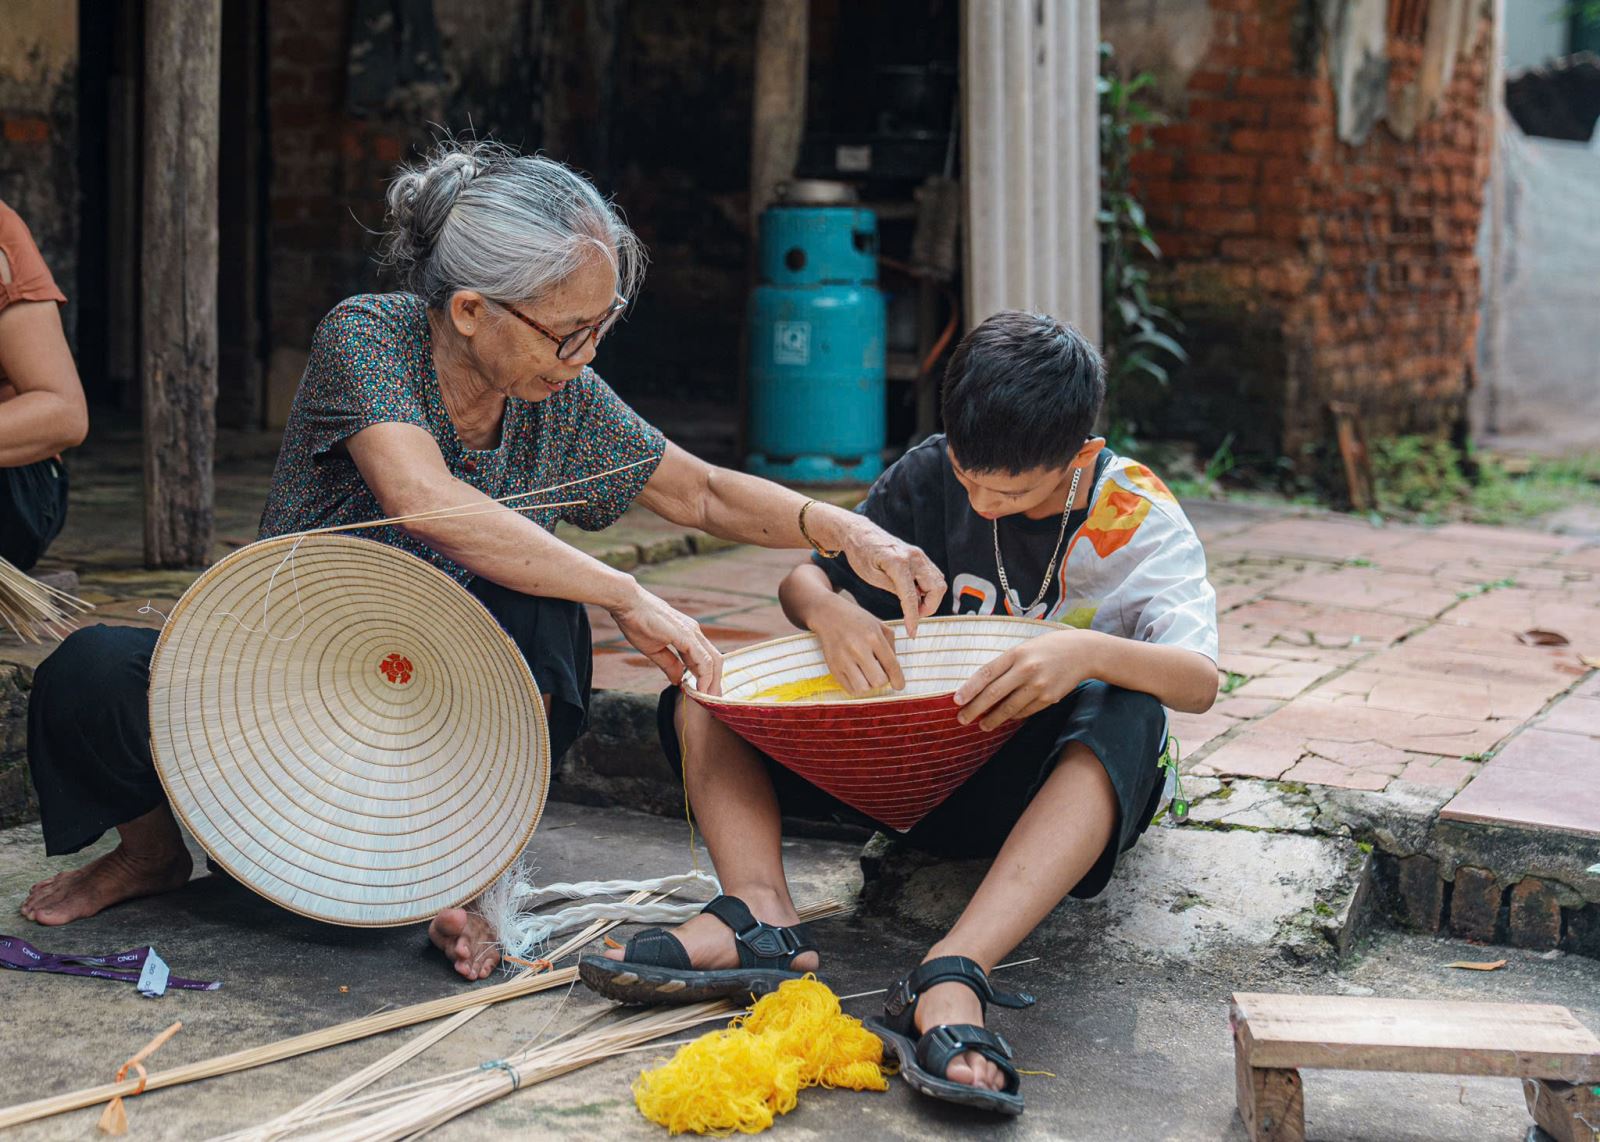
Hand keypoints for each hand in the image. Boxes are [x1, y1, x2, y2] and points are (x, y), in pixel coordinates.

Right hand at [611, 586, 723, 695]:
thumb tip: (679, 680)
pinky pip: (703, 659)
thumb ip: (669, 665)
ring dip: (713, 681)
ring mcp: (692, 633)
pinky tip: (702, 688)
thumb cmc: (638, 622)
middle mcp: (695, 632)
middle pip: (715, 661)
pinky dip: (705, 676)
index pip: (705, 659)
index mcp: (688, 635)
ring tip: (709, 698)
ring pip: (713, 661)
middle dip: (715, 682)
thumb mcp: (655, 650)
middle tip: (712, 701)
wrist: (628, 603)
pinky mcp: (686, 636)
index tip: (703, 694)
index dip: (707, 678)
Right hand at [809, 594, 906, 696]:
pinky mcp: (833, 667)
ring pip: (863, 688)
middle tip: (879, 672)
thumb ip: (890, 646)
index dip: (898, 679)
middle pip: (878, 681)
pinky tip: (857, 676)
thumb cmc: (856, 620)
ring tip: (866, 674)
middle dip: (882, 680)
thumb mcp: (879, 625)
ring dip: (868, 685)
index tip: (899, 686)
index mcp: (873, 637)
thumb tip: (894, 670)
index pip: (891, 665)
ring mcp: (843, 659)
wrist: (828, 614)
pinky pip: (849, 689)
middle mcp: (858, 649)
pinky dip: (856, 686)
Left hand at [832, 516, 944, 635]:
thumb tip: (912, 604)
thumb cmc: (861, 553)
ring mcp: (919, 555)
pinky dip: (929, 589)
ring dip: (931, 599)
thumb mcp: (871, 576)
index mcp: (898, 562)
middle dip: (929, 607)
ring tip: (914, 605)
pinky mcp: (920, 556)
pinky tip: (915, 593)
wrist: (860, 533)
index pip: (912, 596)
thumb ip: (893, 589)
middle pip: (936, 589)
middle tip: (914, 616)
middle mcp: (914, 557)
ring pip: (939, 582)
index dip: (914, 617)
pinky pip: (934, 576)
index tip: (912, 632)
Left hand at [953, 630, 1099, 731]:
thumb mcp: (1024, 648)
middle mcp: (1026, 669)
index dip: (969, 689)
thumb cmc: (1047, 648)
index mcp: (1016, 653)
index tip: (956, 701)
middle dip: (975, 709)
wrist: (1083, 652)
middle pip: (993, 694)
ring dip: (993, 719)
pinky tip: (1006, 718)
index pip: (986, 673)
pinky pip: (1025, 711)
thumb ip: (1005, 665)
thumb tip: (981, 688)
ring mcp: (1038, 685)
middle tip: (962, 719)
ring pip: (1009, 708)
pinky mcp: (1049, 698)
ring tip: (982, 725)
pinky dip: (1013, 716)